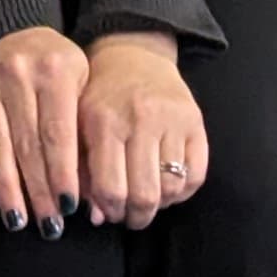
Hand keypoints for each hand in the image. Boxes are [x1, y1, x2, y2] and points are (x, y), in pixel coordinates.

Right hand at [0, 24, 88, 231]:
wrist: (20, 32)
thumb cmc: (60, 69)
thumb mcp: (83, 84)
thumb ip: (85, 130)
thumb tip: (87, 194)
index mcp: (54, 70)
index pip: (57, 133)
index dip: (62, 174)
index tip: (70, 207)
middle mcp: (15, 74)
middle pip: (27, 146)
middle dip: (39, 191)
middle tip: (49, 226)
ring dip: (6, 190)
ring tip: (18, 221)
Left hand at [76, 27, 209, 230]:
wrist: (134, 56)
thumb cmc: (98, 97)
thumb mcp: (78, 127)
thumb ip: (82, 172)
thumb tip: (96, 219)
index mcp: (104, 121)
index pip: (110, 188)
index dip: (110, 211)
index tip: (109, 213)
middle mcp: (142, 119)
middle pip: (145, 194)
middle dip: (136, 216)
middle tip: (130, 216)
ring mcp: (173, 120)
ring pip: (172, 188)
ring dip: (159, 205)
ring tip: (147, 200)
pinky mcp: (196, 122)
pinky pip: (197, 175)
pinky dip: (182, 192)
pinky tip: (167, 188)